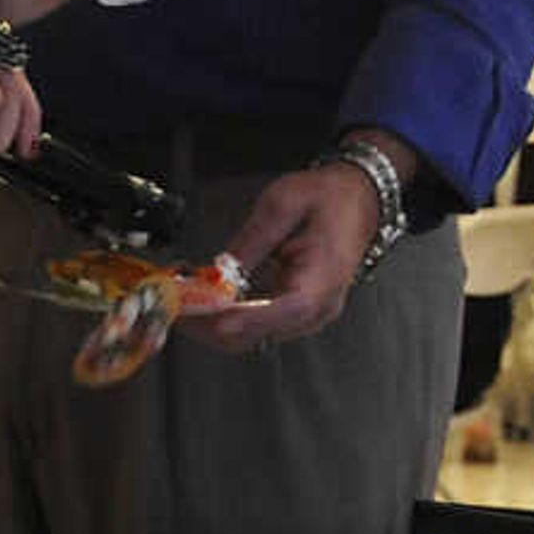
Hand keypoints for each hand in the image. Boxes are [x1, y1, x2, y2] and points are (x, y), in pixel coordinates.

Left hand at [186, 164, 382, 349]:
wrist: (360, 198)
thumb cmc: (329, 197)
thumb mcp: (283, 204)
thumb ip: (249, 243)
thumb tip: (216, 275)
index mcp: (320, 281)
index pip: (272, 315)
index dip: (229, 318)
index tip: (194, 311)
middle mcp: (317, 309)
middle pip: (253, 335)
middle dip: (207, 324)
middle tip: (173, 303)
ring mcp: (308, 315)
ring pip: (249, 336)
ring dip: (213, 322)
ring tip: (184, 298)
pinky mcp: (296, 313)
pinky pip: (255, 325)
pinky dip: (227, 316)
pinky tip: (206, 299)